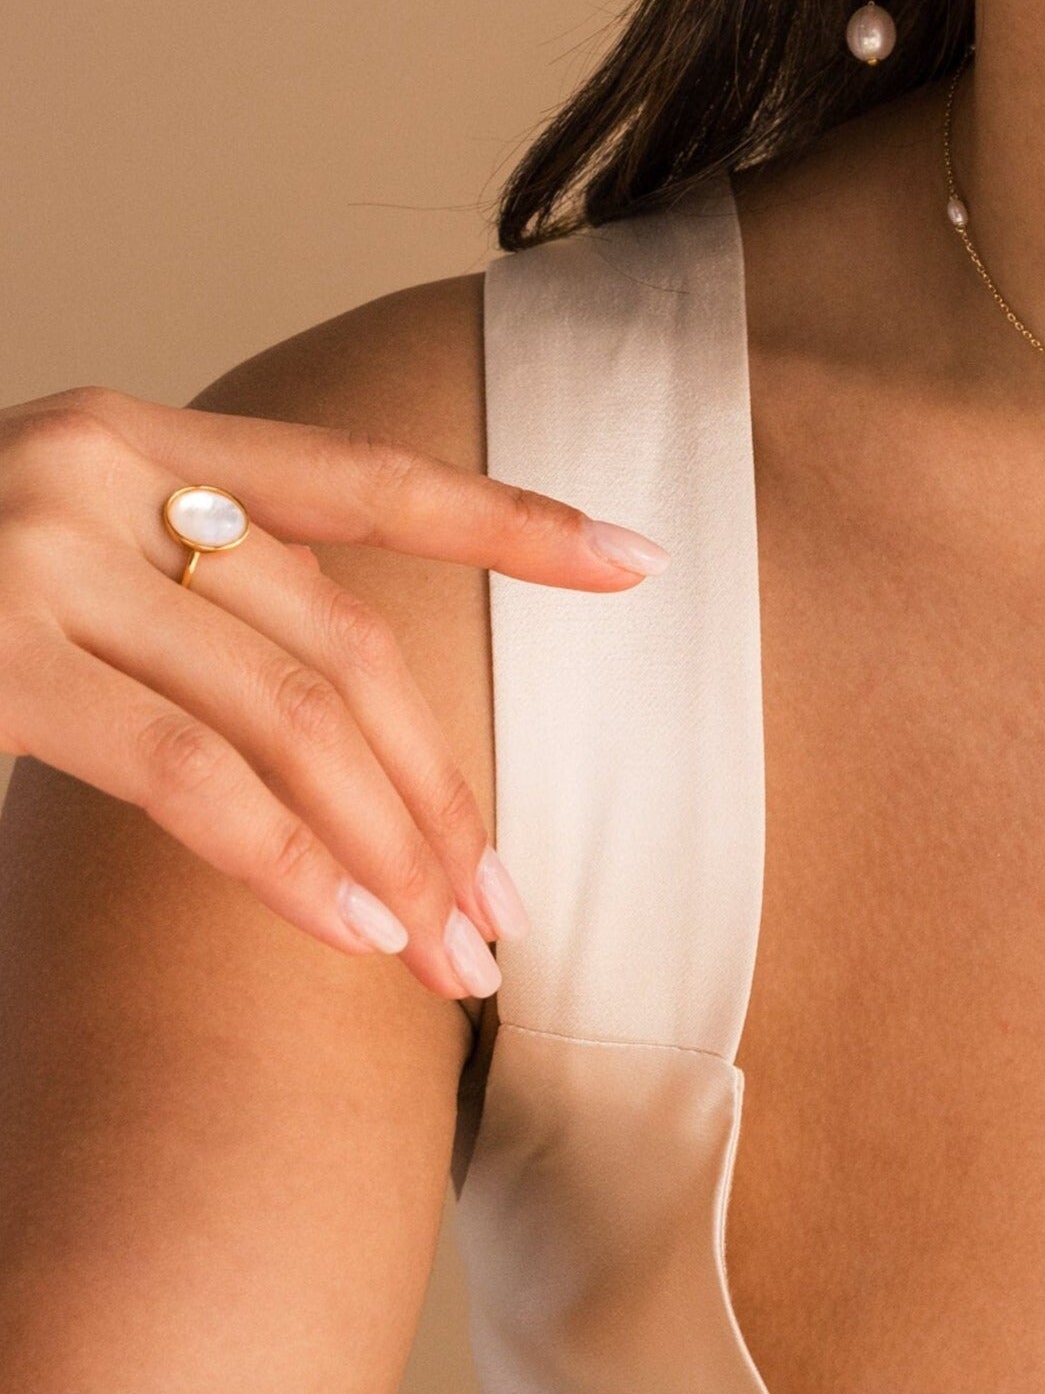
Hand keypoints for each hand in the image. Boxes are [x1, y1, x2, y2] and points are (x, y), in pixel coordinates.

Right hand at [0, 388, 664, 999]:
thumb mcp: (62, 565)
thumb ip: (193, 594)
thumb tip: (349, 726)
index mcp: (140, 441)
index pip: (366, 477)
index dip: (508, 522)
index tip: (635, 561)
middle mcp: (104, 472)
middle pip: (345, 639)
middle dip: (441, 788)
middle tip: (505, 908)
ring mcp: (44, 557)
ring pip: (292, 714)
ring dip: (391, 849)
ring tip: (449, 952)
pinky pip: (188, 773)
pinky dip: (289, 860)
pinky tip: (355, 929)